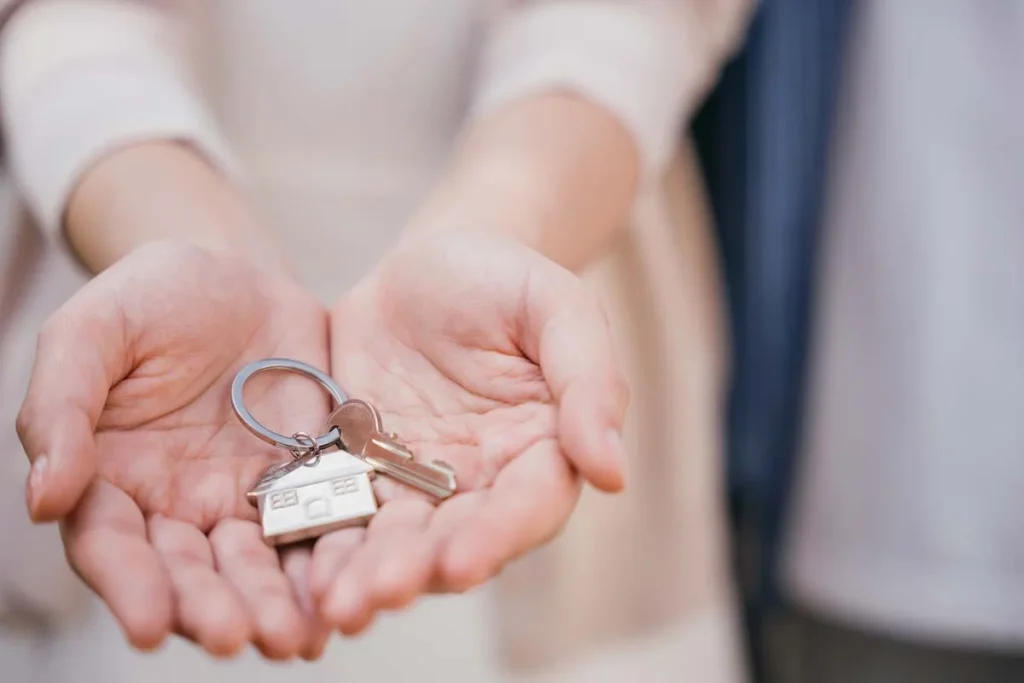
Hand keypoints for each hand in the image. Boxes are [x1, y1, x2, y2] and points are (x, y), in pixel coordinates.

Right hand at [16, 241, 331, 658]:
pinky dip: (330, 561)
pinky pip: (319, 525)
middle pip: (191, 571)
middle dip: (211, 608)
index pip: (112, 546)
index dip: (129, 586)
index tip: (148, 626)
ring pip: (258, 564)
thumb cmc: (151, 297)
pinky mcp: (307, 481)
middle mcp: (177, 504)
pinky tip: (345, 591)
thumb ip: (61, 407)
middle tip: (234, 637)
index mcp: (111, 478)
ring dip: (274, 604)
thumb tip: (46, 497)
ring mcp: (245, 498)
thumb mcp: (91, 332)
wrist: (237, 275)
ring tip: (297, 636)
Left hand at [310, 231, 628, 632]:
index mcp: (542, 448)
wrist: (428, 263)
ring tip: (331, 603)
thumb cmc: (505, 278)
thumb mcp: (558, 307)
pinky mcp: (360, 468)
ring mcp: (418, 480)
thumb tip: (613, 472)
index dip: (498, 537)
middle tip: (374, 596)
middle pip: (455, 538)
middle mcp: (483, 480)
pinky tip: (295, 569)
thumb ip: (590, 380)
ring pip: (394, 538)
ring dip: (365, 573)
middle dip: (417, 570)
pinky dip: (321, 540)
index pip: (530, 505)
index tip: (460, 563)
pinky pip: (341, 508)